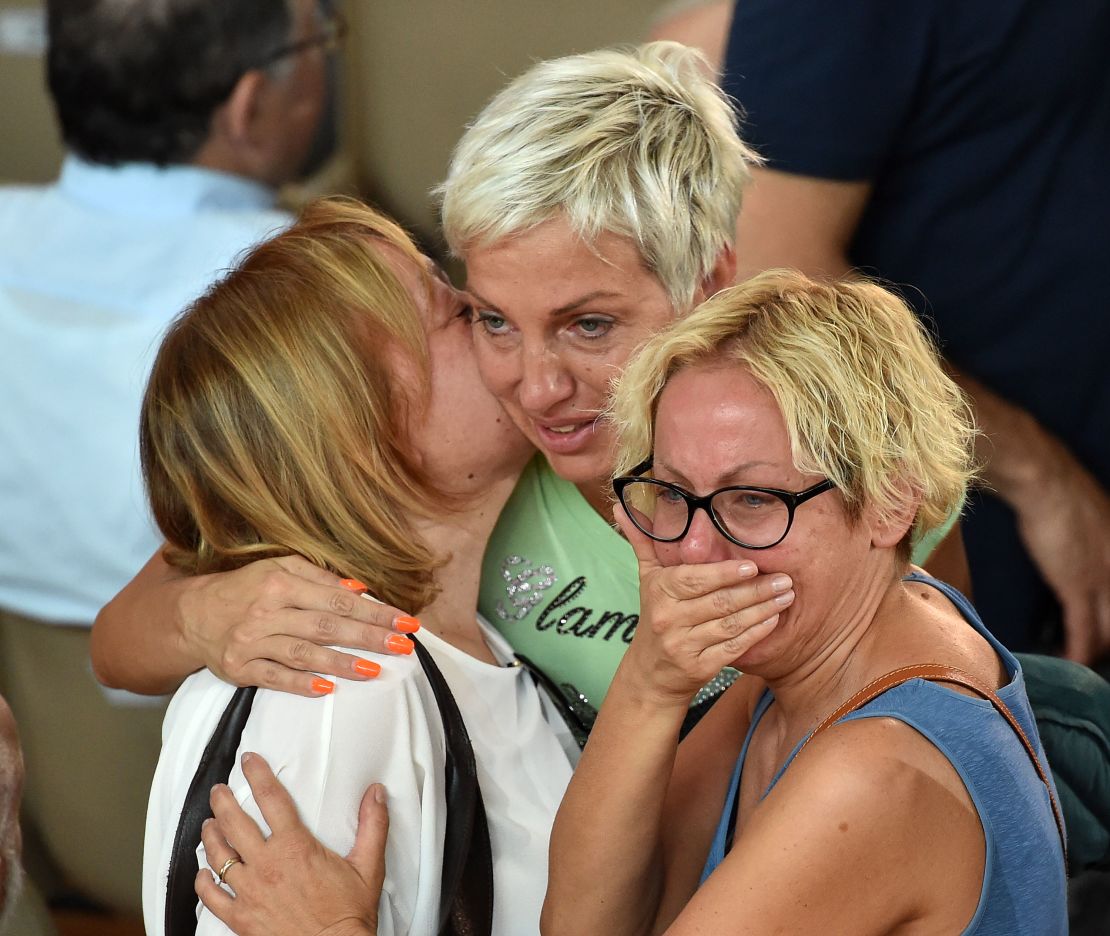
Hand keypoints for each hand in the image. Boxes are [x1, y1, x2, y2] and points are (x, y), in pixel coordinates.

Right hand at [179, 555, 420, 695]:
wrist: (194, 615)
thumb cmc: (247, 588)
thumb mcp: (279, 569)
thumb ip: (320, 577)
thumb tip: (361, 590)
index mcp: (281, 584)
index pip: (337, 599)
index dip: (373, 611)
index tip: (405, 622)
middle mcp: (268, 612)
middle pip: (326, 626)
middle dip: (367, 637)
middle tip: (401, 647)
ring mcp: (253, 642)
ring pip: (303, 653)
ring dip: (341, 663)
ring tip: (373, 670)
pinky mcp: (240, 669)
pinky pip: (274, 678)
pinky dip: (300, 684)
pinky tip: (327, 688)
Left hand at [196, 752, 387, 935]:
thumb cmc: (348, 914)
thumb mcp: (368, 866)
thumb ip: (373, 825)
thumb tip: (376, 794)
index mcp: (295, 847)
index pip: (271, 798)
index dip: (258, 773)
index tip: (250, 761)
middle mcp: (267, 866)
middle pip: (234, 822)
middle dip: (223, 801)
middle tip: (220, 791)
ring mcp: (250, 892)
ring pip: (218, 855)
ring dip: (210, 835)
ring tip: (209, 824)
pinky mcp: (240, 918)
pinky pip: (211, 896)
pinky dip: (202, 881)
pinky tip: (203, 872)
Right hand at [614, 504, 792, 704]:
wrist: (651, 672)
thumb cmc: (655, 615)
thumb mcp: (647, 578)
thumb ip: (643, 540)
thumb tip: (621, 505)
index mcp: (659, 591)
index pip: (695, 579)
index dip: (724, 573)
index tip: (752, 564)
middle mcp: (669, 618)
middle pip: (719, 602)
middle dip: (755, 590)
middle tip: (784, 579)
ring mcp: (684, 645)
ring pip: (730, 624)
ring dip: (762, 610)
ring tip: (786, 596)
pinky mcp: (699, 667)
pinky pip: (733, 647)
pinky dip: (756, 633)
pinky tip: (773, 620)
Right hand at [1008, 440, 1109, 664]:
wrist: (1045, 479)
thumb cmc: (1059, 492)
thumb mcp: (1092, 519)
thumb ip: (1094, 542)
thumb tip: (1081, 556)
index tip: (1102, 633)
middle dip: (1108, 640)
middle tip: (1095, 655)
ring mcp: (1104, 579)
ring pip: (1109, 630)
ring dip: (1097, 651)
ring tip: (1082, 664)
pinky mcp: (1078, 586)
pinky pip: (1084, 630)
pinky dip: (1080, 651)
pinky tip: (1071, 661)